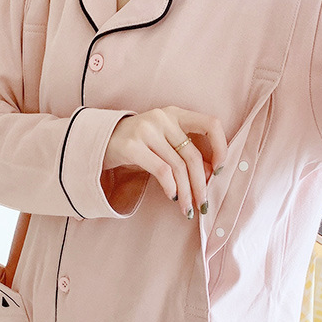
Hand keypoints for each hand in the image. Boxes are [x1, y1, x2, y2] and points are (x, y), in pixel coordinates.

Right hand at [103, 107, 226, 218]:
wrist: (100, 141)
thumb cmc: (139, 144)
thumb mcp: (165, 142)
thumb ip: (185, 153)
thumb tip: (210, 174)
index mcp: (176, 114)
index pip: (211, 124)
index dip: (221, 147)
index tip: (219, 170)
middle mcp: (163, 118)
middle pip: (192, 155)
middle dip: (201, 184)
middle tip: (203, 204)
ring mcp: (146, 131)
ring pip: (178, 167)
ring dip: (186, 192)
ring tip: (187, 208)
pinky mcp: (132, 146)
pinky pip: (161, 171)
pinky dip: (170, 187)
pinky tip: (172, 197)